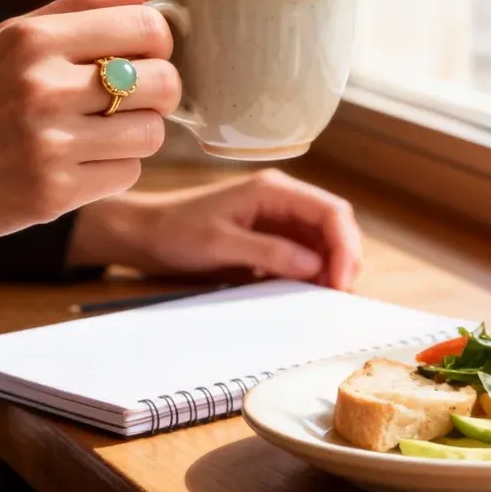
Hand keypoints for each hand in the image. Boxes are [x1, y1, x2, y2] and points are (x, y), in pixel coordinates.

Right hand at [0, 0, 182, 300]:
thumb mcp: (3, 40)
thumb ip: (77, 10)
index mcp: (33, 40)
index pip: (146, 29)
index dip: (160, 43)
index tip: (147, 56)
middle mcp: (42, 88)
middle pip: (162, 83)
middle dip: (159, 92)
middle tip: (135, 99)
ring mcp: (48, 144)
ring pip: (151, 134)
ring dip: (136, 135)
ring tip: (100, 133)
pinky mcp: (52, 194)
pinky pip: (125, 175)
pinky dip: (111, 170)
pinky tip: (77, 163)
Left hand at [69, 170, 362, 289]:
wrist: (145, 235)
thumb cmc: (176, 232)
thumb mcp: (220, 244)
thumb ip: (268, 252)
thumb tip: (315, 266)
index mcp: (273, 190)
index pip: (331, 212)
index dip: (345, 247)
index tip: (340, 283)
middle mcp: (281, 201)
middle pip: (333, 228)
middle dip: (343, 261)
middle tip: (336, 298)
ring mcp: (276, 220)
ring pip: (322, 245)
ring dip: (328, 271)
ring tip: (323, 301)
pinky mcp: (268, 240)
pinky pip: (301, 258)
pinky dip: (309, 276)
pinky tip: (304, 296)